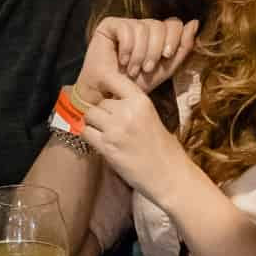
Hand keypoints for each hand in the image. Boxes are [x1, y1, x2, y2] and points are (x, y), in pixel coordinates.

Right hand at [78, 17, 198, 99]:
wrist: (111, 95)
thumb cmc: (137, 84)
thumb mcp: (166, 69)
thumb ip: (182, 48)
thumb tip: (195, 23)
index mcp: (158, 35)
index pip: (174, 23)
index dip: (173, 39)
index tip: (166, 57)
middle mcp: (143, 26)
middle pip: (159, 25)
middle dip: (155, 50)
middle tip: (146, 68)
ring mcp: (126, 24)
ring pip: (143, 27)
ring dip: (140, 54)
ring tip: (132, 70)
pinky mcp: (110, 25)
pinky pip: (126, 28)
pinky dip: (127, 48)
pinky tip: (122, 61)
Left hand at [78, 65, 198, 204]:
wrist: (170, 176)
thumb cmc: (165, 150)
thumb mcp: (152, 118)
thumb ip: (131, 108)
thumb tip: (110, 101)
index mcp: (141, 101)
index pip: (114, 78)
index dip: (105, 83)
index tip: (103, 90)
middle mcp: (126, 111)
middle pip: (100, 102)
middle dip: (102, 112)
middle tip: (110, 124)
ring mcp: (115, 129)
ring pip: (90, 115)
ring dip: (93, 123)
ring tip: (104, 133)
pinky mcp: (106, 147)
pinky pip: (86, 133)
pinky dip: (89, 136)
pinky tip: (100, 143)